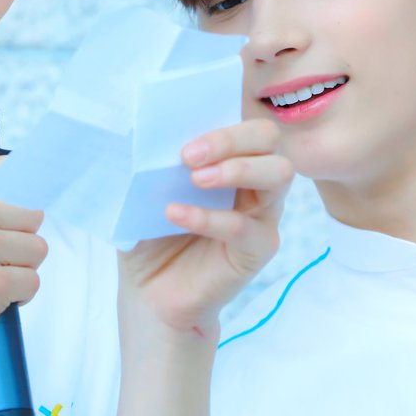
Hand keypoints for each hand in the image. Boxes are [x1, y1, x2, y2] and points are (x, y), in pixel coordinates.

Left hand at [118, 119, 293, 338]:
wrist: (149, 292)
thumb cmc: (150, 233)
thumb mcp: (144, 191)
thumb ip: (150, 160)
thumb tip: (136, 132)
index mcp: (230, 159)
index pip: (245, 124)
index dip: (222, 123)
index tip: (183, 139)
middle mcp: (255, 181)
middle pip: (270, 139)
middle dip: (232, 139)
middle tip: (189, 156)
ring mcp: (262, 214)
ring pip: (279, 174)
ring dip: (237, 169)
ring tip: (196, 179)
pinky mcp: (258, 249)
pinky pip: (244, 226)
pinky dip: (209, 217)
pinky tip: (175, 215)